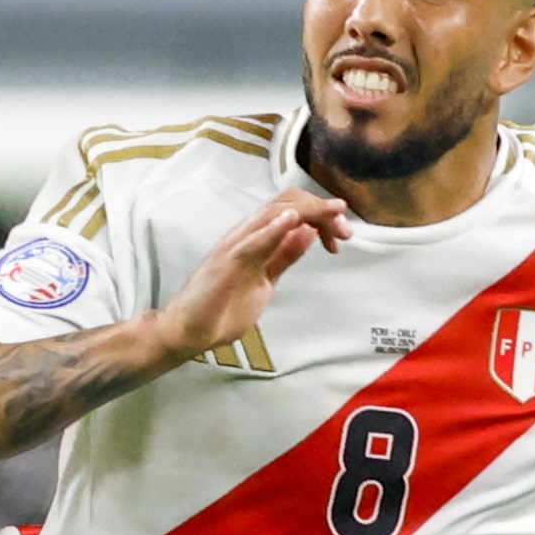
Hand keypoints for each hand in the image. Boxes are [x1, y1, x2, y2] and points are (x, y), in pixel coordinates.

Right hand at [146, 188, 349, 360]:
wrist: (188, 330)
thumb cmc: (222, 306)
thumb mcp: (265, 279)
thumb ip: (284, 256)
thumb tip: (308, 233)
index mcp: (256, 239)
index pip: (292, 210)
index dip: (321, 215)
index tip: (342, 234)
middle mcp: (246, 235)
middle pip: (287, 203)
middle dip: (322, 211)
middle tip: (346, 229)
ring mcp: (235, 246)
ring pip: (273, 214)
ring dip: (308, 212)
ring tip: (333, 214)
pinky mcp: (226, 263)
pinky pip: (252, 241)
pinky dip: (272, 229)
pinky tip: (291, 221)